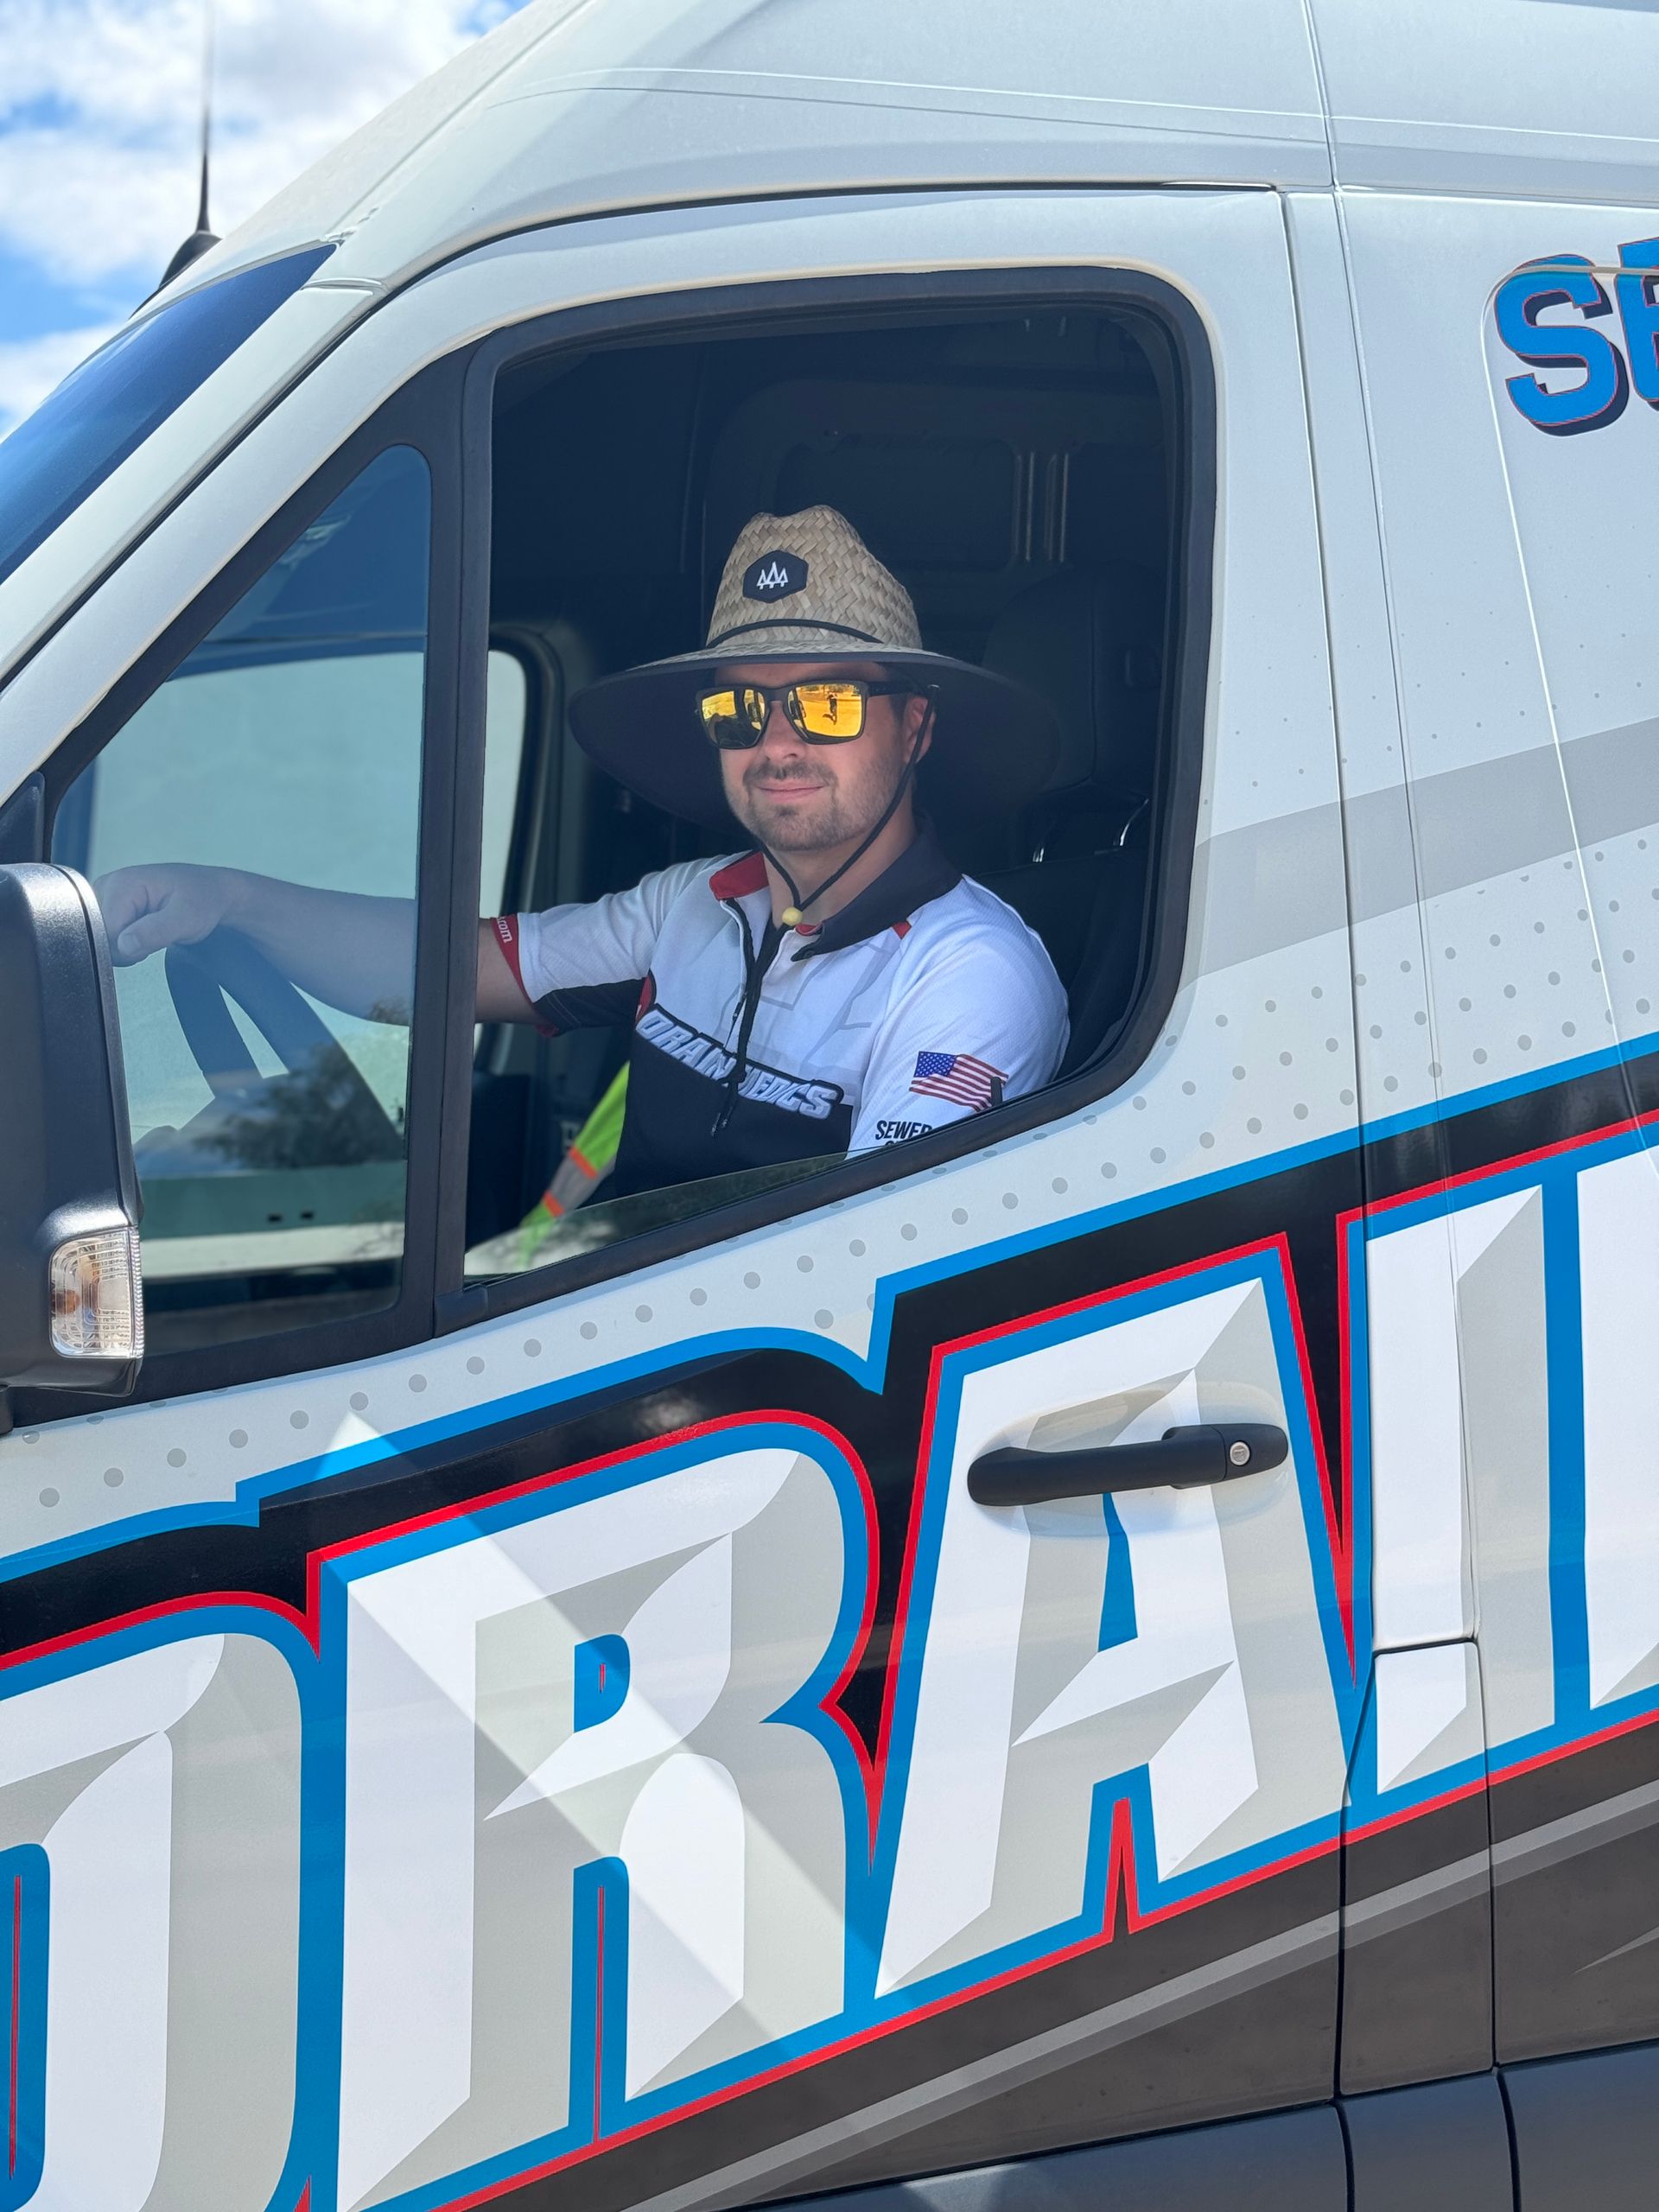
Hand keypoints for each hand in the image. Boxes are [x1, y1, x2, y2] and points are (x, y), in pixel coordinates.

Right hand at [94, 863, 234, 965]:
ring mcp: (106, 895)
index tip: (153, 941)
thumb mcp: (186, 919)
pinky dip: (126, 941)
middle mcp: (108, 885)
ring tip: (152, 931)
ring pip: (102, 937)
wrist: (211, 893)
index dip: (128, 947)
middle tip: (155, 935)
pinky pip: (107, 934)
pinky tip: (143, 932)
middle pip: (100, 935)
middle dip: (127, 946)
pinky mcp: (109, 906)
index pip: (105, 931)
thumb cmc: (203, 900)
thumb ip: (155, 932)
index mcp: (122, 883)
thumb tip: (124, 945)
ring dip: (128, 944)